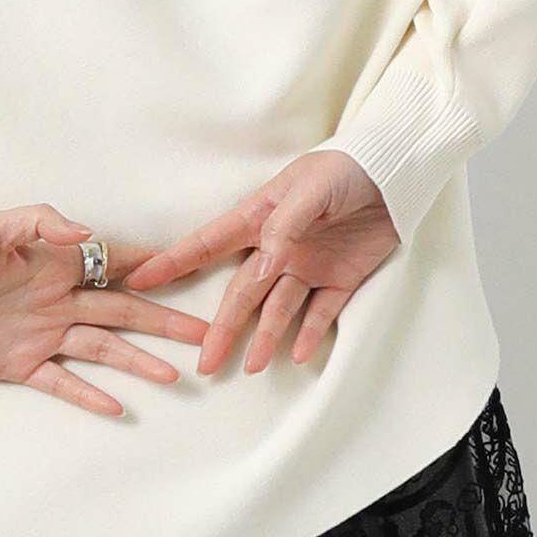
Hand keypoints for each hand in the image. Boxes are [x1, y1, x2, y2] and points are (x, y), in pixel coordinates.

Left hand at [0, 202, 212, 416]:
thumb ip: (41, 222)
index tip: (187, 269)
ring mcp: (43, 333)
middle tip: (203, 332)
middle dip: (164, 320)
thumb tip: (88, 233)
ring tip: (177, 374)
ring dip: (139, 361)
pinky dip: (89, 394)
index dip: (150, 266)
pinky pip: (62, 382)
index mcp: (54, 262)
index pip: (113, 262)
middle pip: (122, 310)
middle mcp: (58, 298)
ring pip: (103, 348)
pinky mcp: (20, 364)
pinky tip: (119, 408)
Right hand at [120, 151, 397, 374]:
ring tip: (248, 367)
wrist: (395, 173)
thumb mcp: (309, 191)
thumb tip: (258, 269)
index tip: (141, 280)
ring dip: (263, 338)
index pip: (208, 244)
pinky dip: (310, 334)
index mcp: (260, 218)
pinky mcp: (341, 278)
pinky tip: (296, 356)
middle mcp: (277, 247)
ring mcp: (308, 265)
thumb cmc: (344, 169)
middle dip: (222, 327)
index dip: (175, 262)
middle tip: (204, 360)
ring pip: (278, 309)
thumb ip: (283, 229)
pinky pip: (322, 313)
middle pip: (242, 293)